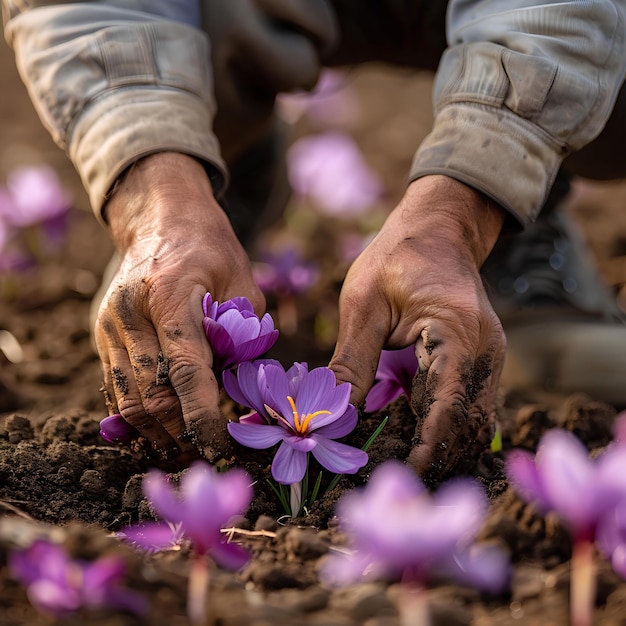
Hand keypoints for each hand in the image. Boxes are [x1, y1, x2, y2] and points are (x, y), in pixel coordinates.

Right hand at [94, 153, 264, 463]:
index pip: (186, 371)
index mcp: (169, 295)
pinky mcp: (101, 334)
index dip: (203, 417)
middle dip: (179, 431)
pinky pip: (115, 387)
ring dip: (155, 429)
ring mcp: (109, 325)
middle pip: (150, 394)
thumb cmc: (211, 249)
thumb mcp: (244, 283)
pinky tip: (160, 425)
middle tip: (207, 452)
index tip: (220, 447)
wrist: (161, 218)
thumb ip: (242, 337)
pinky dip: (136, 412)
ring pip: (126, 398)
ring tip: (184, 446)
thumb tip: (235, 390)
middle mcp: (129, 313)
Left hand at [330, 175, 506, 482]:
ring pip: (473, 422)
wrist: (437, 229)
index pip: (447, 409)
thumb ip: (351, 361)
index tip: (398, 475)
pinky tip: (413, 434)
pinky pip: (469, 406)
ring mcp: (489, 359)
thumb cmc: (396, 258)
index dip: (425, 448)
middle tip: (390, 476)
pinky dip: (444, 426)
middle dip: (433, 455)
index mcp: (459, 335)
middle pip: (468, 425)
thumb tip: (330, 414)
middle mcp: (486, 353)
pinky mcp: (480, 361)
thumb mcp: (363, 304)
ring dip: (441, 445)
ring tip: (398, 461)